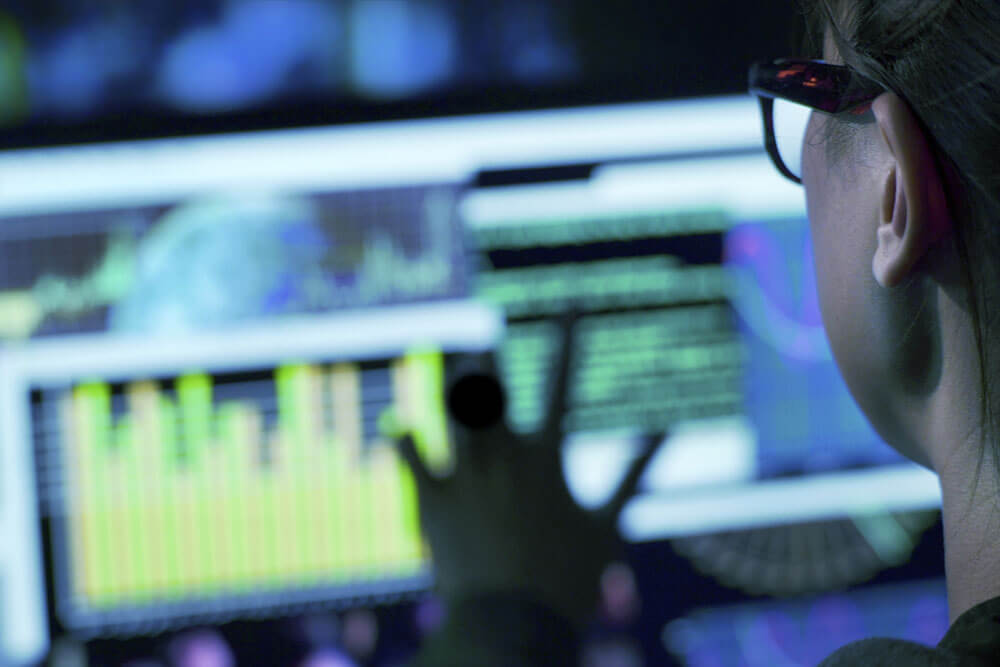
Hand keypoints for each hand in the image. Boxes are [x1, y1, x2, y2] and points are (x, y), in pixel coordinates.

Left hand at [394, 316, 660, 626]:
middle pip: (492, 388)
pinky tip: (396, 424)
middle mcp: (502, 454)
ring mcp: (464, 474)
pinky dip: (402, 440)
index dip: (569, 339)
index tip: (573, 307)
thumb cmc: (569, 579)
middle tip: (484, 339)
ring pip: (451, 413)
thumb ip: (636, 473)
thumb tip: (669, 431)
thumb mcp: (609, 525)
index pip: (562, 382)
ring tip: (453, 362)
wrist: (513, 623)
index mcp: (546, 456)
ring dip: (452, 385)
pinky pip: (409, 459)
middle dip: (487, 361)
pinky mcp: (431, 500)